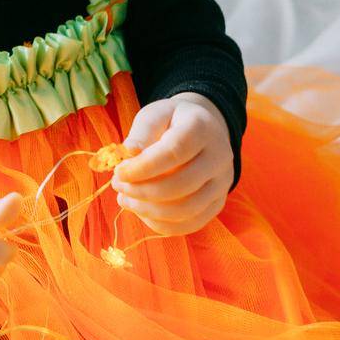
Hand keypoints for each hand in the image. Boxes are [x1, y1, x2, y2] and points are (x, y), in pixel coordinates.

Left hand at [110, 92, 232, 236]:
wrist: (203, 130)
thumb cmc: (171, 122)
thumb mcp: (154, 115)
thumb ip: (141, 133)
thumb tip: (128, 154)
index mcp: (202, 128)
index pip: (174, 152)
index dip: (143, 167)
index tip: (119, 172)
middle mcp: (219, 157)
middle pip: (181, 185)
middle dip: (142, 191)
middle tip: (117, 185)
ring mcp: (222, 183)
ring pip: (186, 210)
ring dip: (148, 210)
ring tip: (124, 198)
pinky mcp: (217, 203)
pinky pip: (190, 223)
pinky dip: (161, 224)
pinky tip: (141, 211)